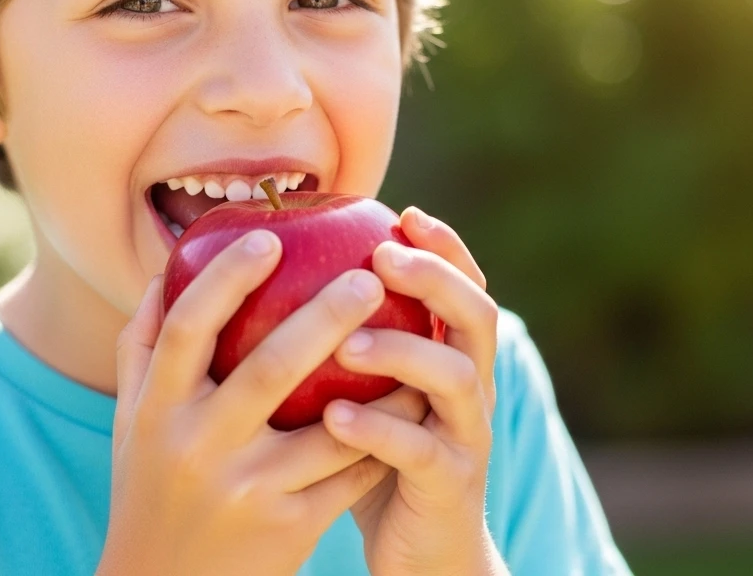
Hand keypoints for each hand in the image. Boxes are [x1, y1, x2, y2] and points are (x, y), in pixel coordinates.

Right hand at [98, 231, 427, 575]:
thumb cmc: (153, 488)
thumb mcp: (131, 423)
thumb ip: (144, 348)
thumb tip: (166, 270)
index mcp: (155, 412)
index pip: (188, 329)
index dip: (226, 279)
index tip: (271, 238)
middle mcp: (198, 448)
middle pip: (267, 369)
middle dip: (324, 316)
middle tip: (369, 276)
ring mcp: (248, 491)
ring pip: (330, 428)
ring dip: (380, 381)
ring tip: (417, 335)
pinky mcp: (291, 528)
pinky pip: (351, 473)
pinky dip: (387, 435)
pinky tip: (417, 401)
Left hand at [323, 208, 508, 575]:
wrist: (423, 555)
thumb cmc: (378, 463)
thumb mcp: (369, 394)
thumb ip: (346, 344)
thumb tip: (276, 282)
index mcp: (454, 357)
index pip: (463, 285)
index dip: (444, 246)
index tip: (403, 212)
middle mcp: (472, 389)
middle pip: (476, 315)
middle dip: (434, 279)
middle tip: (382, 257)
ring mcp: (467, 437)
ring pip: (456, 378)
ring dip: (403, 351)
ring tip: (348, 341)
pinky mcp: (450, 486)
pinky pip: (419, 452)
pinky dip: (380, 429)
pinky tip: (335, 416)